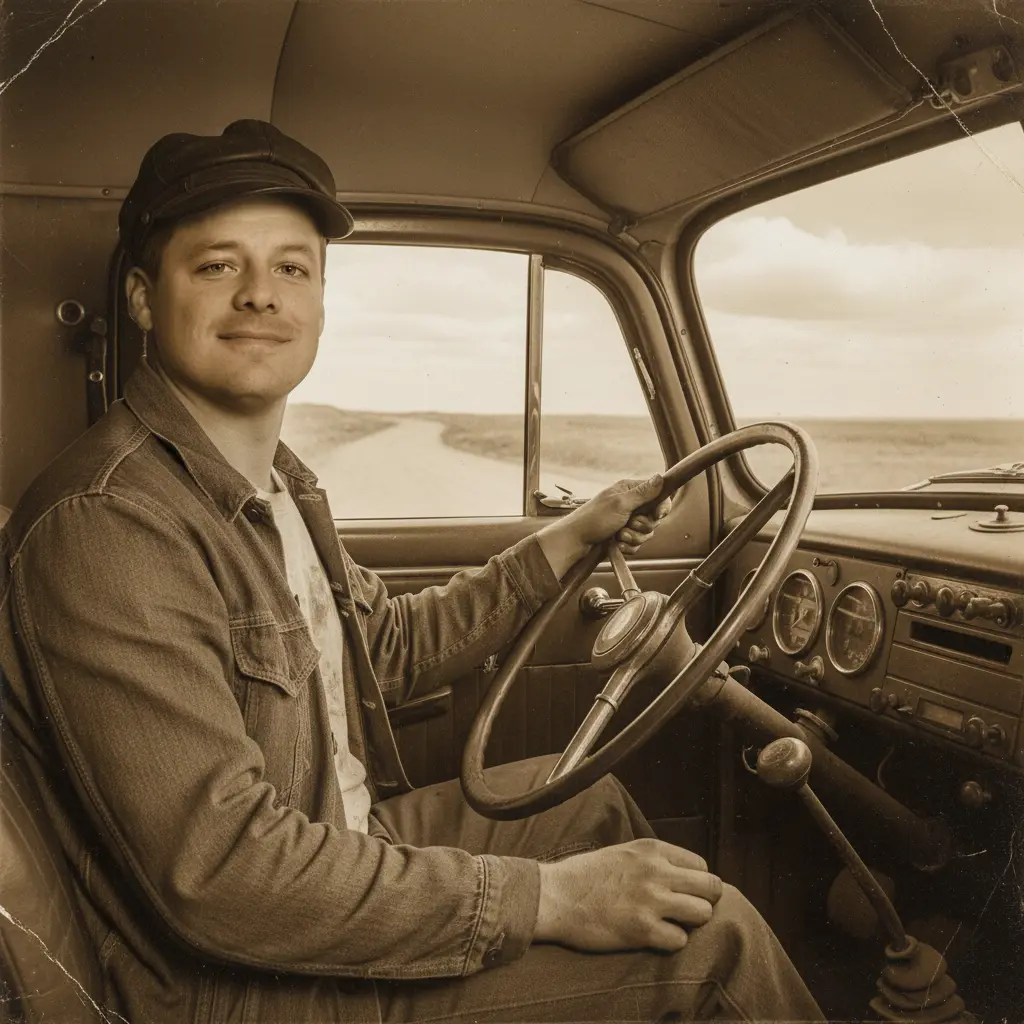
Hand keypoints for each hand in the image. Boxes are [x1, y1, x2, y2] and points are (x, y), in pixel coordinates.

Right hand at [533, 838, 722, 951]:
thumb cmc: (586, 875)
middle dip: (705, 901)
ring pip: (703, 913)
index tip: (685, 892)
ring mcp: (651, 901)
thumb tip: (682, 876)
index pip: (702, 865)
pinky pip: (680, 940)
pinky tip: (654, 936)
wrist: (556, 896)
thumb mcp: (624, 853)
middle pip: (711, 888)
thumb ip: (654, 861)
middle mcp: (656, 871)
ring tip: (673, 923)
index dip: (697, 882)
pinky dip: (671, 942)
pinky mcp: (642, 930)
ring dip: (691, 922)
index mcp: (652, 849)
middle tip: (688, 911)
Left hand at [537, 474, 671, 578]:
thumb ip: (643, 493)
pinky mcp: (624, 536)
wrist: (576, 541)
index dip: (661, 507)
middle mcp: (630, 505)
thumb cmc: (593, 519)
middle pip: (654, 518)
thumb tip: (660, 477)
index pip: (658, 496)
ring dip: (634, 537)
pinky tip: (617, 544)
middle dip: (643, 526)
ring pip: (646, 533)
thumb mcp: (620, 503)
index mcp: (629, 491)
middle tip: (628, 524)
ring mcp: (627, 522)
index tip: (657, 515)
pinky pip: (637, 544)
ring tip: (619, 535)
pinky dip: (628, 546)